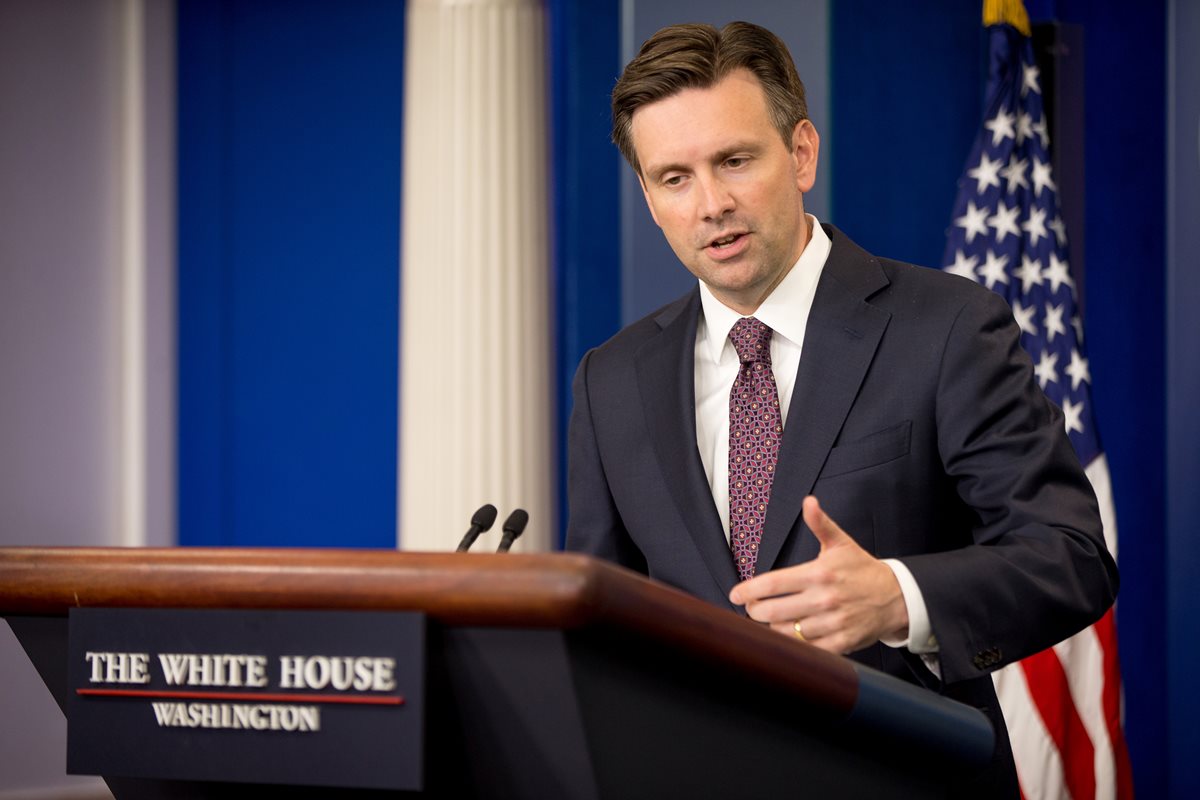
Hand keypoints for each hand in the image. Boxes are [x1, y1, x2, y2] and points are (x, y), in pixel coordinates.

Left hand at [728, 496, 908, 653]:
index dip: (749, 590)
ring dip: (774, 628)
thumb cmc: (862, 570)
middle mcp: (824, 599)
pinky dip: (796, 644)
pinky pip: (808, 649)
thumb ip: (820, 523)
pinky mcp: (842, 643)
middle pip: (773, 612)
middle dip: (755, 611)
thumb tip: (808, 501)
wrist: (897, 597)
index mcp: (819, 573)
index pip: (774, 583)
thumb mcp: (841, 543)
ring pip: (787, 632)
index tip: (736, 594)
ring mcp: (833, 623)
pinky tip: (792, 635)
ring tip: (773, 620)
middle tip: (753, 608)